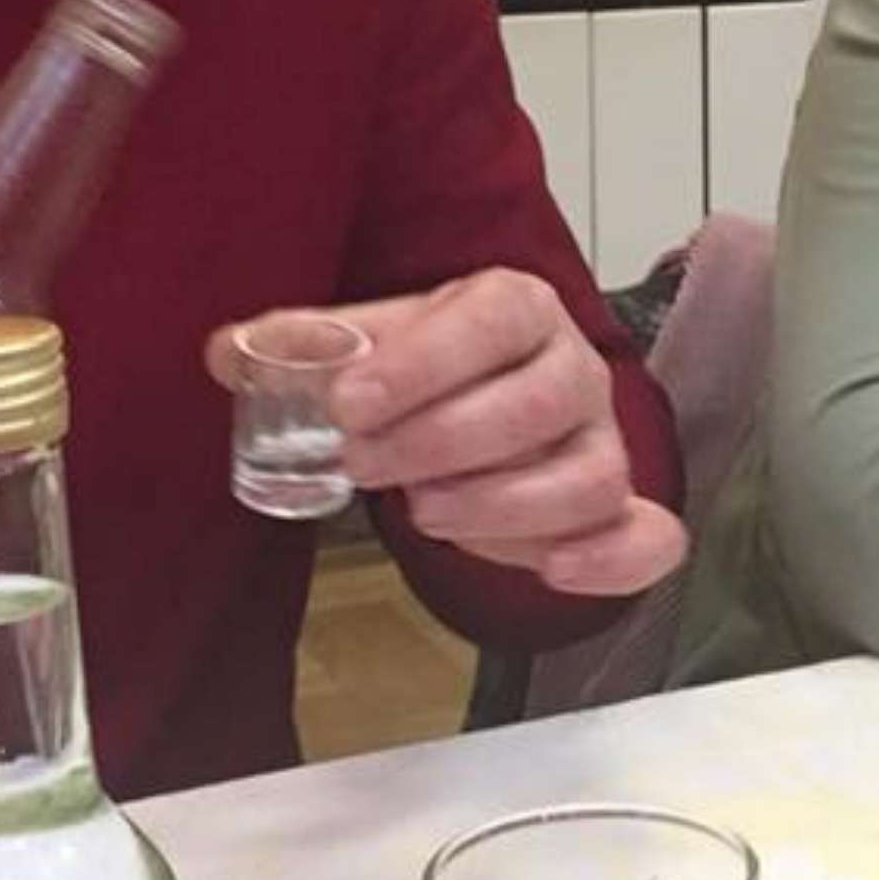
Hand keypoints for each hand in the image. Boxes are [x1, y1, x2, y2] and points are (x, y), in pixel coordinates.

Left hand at [207, 268, 684, 596]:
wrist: (488, 402)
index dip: (426, 362)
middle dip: (441, 439)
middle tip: (362, 465)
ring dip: (502, 504)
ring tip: (421, 514)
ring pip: (589, 477)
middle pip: (540, 402)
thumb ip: (303, 348)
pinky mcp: (618, 515)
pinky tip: (553, 571)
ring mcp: (602, 445)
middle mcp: (574, 370)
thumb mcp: (368, 346)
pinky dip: (613, 560)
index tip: (348, 403)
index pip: (494, 320)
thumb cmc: (430, 370)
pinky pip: (648, 537)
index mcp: (518, 308)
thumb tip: (230, 354)